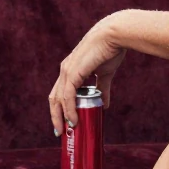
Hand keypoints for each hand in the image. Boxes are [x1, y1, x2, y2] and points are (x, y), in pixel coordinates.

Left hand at [48, 12, 126, 135]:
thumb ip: (102, 89)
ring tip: (68, 130)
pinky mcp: (73, 72)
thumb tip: (104, 105)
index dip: (60, 109)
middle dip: (56, 117)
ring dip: (62, 116)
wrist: (114, 35)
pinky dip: (69, 109)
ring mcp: (67, 70)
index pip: (60, 93)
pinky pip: (68, 95)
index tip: (65, 123)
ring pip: (59, 99)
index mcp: (70, 69)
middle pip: (54, 98)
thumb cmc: (111, 50)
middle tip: (61, 133)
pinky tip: (73, 119)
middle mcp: (65, 70)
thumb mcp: (105, 74)